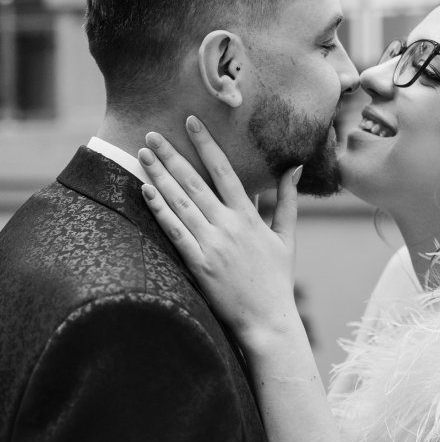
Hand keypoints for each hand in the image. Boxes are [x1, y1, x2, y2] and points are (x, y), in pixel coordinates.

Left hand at [138, 117, 301, 341]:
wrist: (268, 320)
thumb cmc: (276, 280)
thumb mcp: (286, 237)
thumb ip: (287, 200)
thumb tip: (294, 168)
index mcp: (249, 217)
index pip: (225, 171)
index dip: (207, 144)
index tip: (192, 122)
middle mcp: (229, 226)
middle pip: (194, 182)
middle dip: (172, 155)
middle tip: (152, 133)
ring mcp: (212, 244)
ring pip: (180, 202)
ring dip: (159, 176)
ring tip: (143, 155)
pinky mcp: (199, 264)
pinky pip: (174, 231)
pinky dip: (159, 209)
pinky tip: (145, 191)